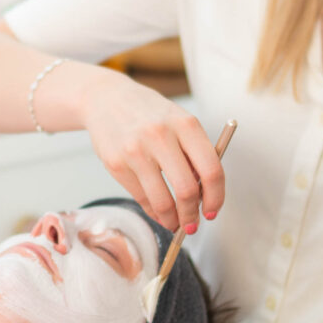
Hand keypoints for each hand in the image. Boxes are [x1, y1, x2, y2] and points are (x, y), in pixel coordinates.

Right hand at [80, 72, 224, 233]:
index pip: (212, 170)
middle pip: (187, 190)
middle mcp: (161, 135)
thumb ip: (193, 153)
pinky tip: (157, 212)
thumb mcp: (177, 121)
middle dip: (192, 215)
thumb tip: (204, 196)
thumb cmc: (149, 114)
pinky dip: (153, 212)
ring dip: (172, 220)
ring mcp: (136, 150)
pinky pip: (141, 198)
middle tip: (192, 224)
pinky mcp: (116, 163)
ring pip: (163, 201)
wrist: (106, 98)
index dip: (216, 197)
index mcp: (186, 124)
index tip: (213, 210)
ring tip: (174, 222)